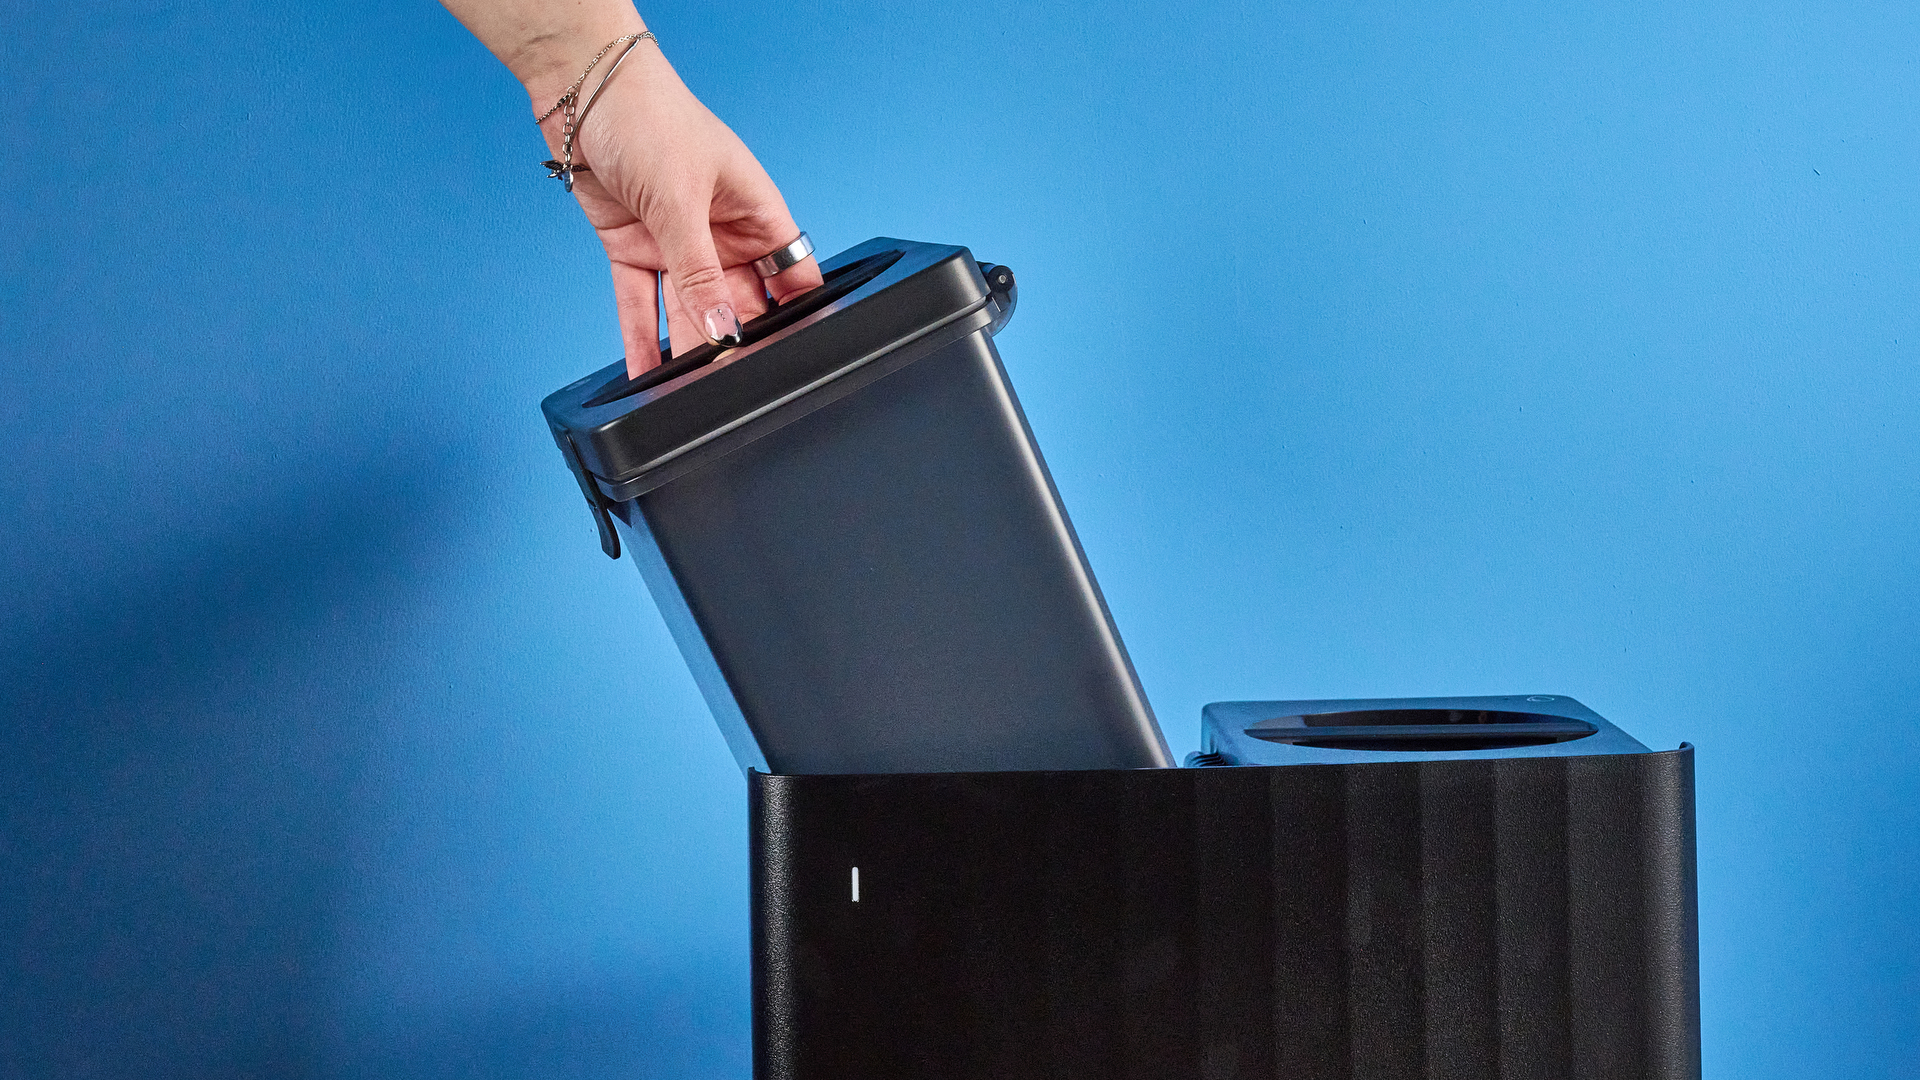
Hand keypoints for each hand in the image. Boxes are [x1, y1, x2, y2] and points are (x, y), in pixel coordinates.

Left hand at [540, 39, 823, 374]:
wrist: (580, 91)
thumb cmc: (649, 116)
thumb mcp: (681, 198)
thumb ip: (699, 271)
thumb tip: (722, 328)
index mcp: (754, 212)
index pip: (791, 274)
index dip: (798, 314)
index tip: (797, 356)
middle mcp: (721, 233)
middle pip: (738, 303)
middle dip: (734, 342)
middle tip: (731, 384)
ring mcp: (677, 244)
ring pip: (690, 310)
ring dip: (687, 349)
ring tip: (687, 393)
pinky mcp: (635, 249)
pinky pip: (642, 303)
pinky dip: (640, 337)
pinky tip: (646, 374)